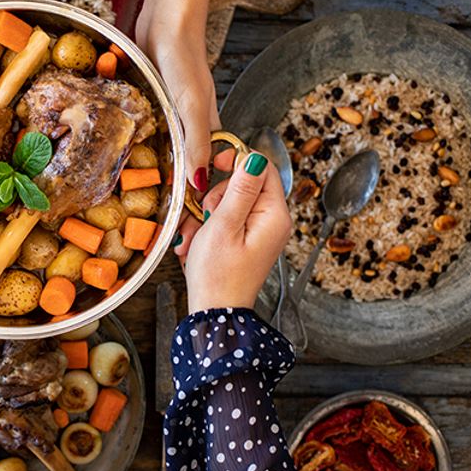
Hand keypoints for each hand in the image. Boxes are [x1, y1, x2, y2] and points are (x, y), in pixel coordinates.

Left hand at [136, 26, 222, 260]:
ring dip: (149, 169)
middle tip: (150, 222)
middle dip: (169, 193)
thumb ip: (196, 145)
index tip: (182, 229)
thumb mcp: (192, 107)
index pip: (205, 174)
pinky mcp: (150, 99)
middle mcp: (188, 126)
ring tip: (129, 198)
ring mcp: (168, 113)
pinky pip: (144, 128)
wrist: (167, 19)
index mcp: (204, 131)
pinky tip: (116, 153)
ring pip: (162, 149)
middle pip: (182, 166)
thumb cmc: (184, 61)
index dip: (197, 200)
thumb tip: (199, 187)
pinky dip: (133, 141)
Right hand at [183, 152, 291, 313]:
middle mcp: (272, 221)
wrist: (215, 312)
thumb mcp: (224, 226)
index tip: (213, 164)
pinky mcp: (247, 240)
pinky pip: (227, 220)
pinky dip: (209, 227)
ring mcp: (260, 231)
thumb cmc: (218, 276)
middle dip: (215, 196)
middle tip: (203, 215)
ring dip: (207, 214)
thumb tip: (253, 158)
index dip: (237, 160)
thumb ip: (239, 189)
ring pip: (230, 202)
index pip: (263, 167)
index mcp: (274, 215)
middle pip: (243, 184)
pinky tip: (198, 242)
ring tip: (197, 235)